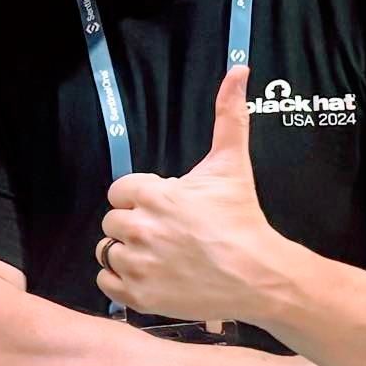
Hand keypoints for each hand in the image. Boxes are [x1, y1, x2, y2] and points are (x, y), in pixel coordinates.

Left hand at [100, 67, 291, 322]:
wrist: (259, 275)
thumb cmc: (242, 218)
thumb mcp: (232, 164)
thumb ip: (228, 116)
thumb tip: (238, 70)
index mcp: (153, 195)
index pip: (120, 191)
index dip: (140, 197)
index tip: (164, 206)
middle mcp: (140, 228)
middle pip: (113, 221)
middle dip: (135, 223)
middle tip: (166, 232)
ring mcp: (138, 264)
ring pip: (108, 251)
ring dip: (127, 251)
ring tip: (158, 255)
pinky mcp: (140, 295)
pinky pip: (106, 283)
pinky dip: (120, 281)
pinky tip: (148, 275)